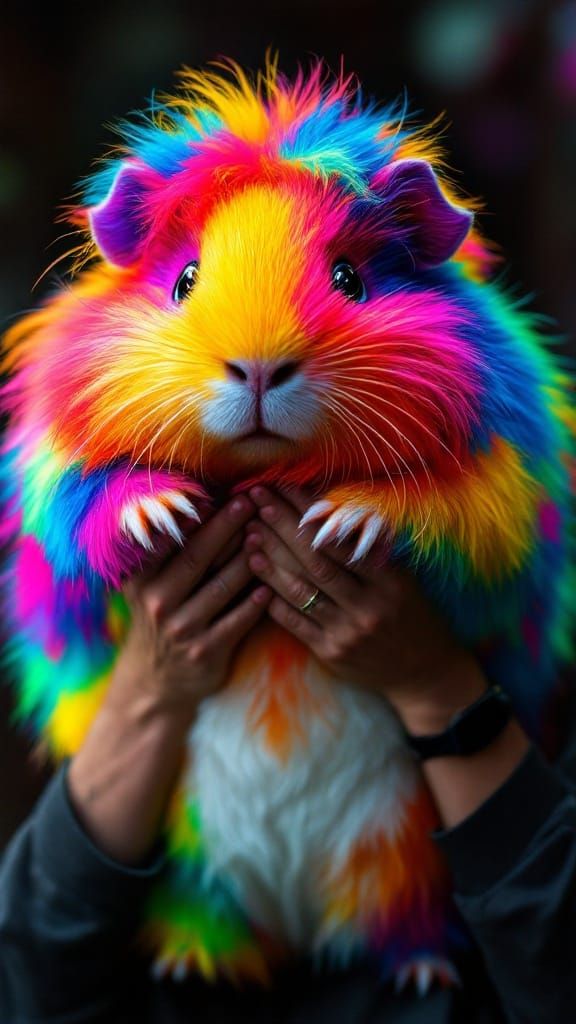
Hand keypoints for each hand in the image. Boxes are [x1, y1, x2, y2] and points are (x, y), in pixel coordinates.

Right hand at [115, 494, 271, 727]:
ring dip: (248, 559)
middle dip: (228, 526)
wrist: (156, 683)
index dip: (200, 516)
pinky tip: (271, 584)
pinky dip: (256, 602)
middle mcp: (157, 602)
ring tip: (267, 535)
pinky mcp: (205, 651)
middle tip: (253, 501)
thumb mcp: (149, 588)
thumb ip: (168, 553)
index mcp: (141, 580)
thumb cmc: (161, 621)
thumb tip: (200, 505)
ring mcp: (182, 629)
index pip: (173, 540)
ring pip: (222, 586)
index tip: (226, 493)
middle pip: (198, 556)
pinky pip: (238, 620)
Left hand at [244, 486, 486, 734]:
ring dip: (271, 561)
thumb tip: (334, 511)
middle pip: (314, 561)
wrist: (424, 673)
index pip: (341, 540)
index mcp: (389, 581)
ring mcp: (347, 632)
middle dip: (282, 527)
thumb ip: (372, 550)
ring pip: (300, 591)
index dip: (308, 511)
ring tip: (249, 536)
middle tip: (258, 501)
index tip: (284, 486)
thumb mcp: (405, 579)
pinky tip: (258, 578)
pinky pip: (296, 623)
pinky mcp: (331, 653)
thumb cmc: (413, 615)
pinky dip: (275, 600)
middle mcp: (367, 606)